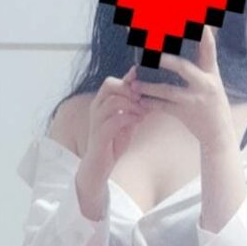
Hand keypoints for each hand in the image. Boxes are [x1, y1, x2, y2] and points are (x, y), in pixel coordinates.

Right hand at [77, 67, 143, 196]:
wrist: (99, 167)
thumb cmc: (112, 143)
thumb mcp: (127, 122)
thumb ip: (134, 108)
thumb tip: (150, 94)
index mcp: (101, 103)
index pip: (112, 81)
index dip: (128, 78)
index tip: (144, 81)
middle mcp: (96, 108)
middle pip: (110, 85)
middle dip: (129, 89)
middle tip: (143, 99)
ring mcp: (96, 121)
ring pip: (113, 101)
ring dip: (132, 105)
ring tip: (143, 112)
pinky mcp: (100, 135)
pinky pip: (115, 120)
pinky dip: (129, 118)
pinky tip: (138, 121)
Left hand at [131, 26, 236, 152]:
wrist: (219, 133)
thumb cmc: (213, 103)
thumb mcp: (214, 80)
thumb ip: (205, 59)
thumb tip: (201, 33)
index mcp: (212, 72)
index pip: (208, 47)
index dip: (201, 32)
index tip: (192, 20)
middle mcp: (205, 84)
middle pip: (182, 67)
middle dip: (164, 60)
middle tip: (147, 52)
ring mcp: (195, 100)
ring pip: (167, 90)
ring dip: (149, 87)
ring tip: (134, 83)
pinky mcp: (186, 114)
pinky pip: (164, 107)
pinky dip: (151, 104)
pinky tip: (140, 100)